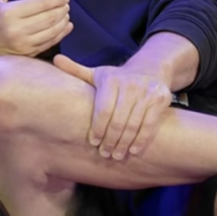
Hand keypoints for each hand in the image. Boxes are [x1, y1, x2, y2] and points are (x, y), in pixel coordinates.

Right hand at [0, 0, 72, 59]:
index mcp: (8, 13)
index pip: (40, 3)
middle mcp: (17, 30)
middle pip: (49, 17)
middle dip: (62, 9)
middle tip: (66, 4)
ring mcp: (23, 44)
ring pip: (52, 30)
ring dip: (63, 20)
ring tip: (65, 13)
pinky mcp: (27, 54)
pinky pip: (50, 43)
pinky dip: (61, 34)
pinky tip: (65, 26)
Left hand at [53, 54, 172, 159]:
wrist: (150, 69)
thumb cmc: (117, 78)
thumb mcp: (98, 73)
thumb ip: (76, 70)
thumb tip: (56, 59)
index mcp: (111, 80)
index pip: (103, 109)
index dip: (98, 128)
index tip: (93, 142)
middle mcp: (130, 85)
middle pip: (118, 120)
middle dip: (110, 140)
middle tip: (104, 154)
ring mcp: (147, 92)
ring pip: (134, 124)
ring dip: (124, 143)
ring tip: (117, 155)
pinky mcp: (161, 99)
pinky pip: (150, 125)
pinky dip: (141, 140)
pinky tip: (133, 150)